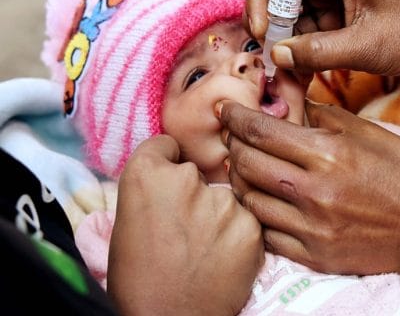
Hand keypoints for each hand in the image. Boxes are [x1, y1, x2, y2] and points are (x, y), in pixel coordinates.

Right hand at [107, 135, 263, 314]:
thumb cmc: (137, 276)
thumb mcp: (127, 220)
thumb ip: (152, 187)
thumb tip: (171, 170)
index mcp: (146, 174)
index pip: (167, 145)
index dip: (166, 164)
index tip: (166, 185)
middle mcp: (187, 179)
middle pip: (198, 171)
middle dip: (194, 190)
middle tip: (184, 225)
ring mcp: (224, 202)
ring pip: (226, 195)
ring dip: (219, 212)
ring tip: (204, 246)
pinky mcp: (251, 226)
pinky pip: (246, 218)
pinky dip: (238, 232)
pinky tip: (222, 255)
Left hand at [220, 100, 399, 275]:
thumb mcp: (369, 132)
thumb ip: (322, 116)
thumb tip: (286, 102)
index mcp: (328, 153)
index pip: (260, 131)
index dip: (235, 117)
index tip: (225, 109)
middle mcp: (314, 192)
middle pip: (246, 164)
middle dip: (233, 145)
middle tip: (235, 138)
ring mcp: (312, 228)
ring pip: (249, 201)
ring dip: (241, 180)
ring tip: (248, 168)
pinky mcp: (315, 255)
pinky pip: (266, 235)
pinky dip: (259, 214)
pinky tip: (266, 201)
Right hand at [244, 0, 399, 77]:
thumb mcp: (366, 47)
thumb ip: (318, 52)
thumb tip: (277, 56)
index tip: (263, 32)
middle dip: (271, 22)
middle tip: (270, 54)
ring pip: (290, 13)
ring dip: (285, 41)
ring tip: (288, 71)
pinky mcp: (337, 16)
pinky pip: (306, 29)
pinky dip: (300, 50)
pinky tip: (301, 71)